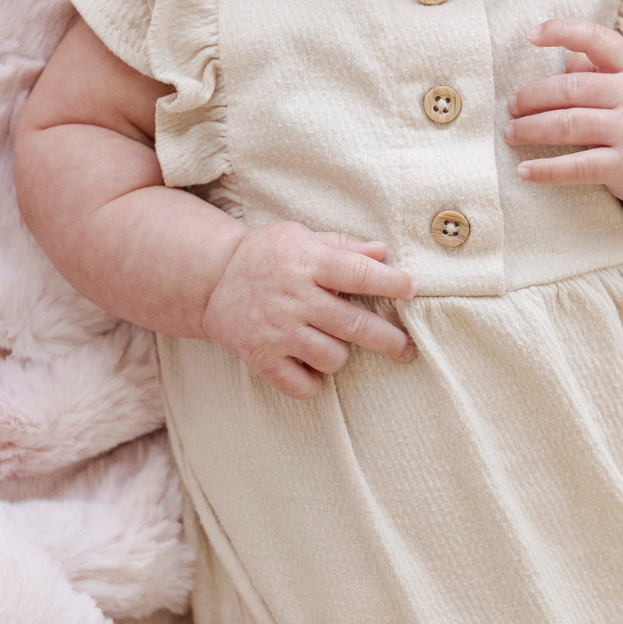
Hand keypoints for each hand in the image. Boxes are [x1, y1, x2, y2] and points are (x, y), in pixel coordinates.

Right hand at [201, 222, 414, 397]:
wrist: (211, 279)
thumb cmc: (267, 255)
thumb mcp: (300, 237)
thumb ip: (342, 245)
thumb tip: (382, 251)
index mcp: (306, 262)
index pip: (358, 274)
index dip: (390, 283)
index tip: (411, 289)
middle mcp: (292, 298)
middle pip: (354, 325)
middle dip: (390, 340)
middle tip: (407, 348)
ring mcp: (276, 331)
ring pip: (333, 358)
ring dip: (343, 355)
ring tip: (335, 344)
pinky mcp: (261, 358)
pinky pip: (303, 385)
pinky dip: (315, 382)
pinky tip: (313, 367)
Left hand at [504, 19, 622, 207]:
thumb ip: (599, 69)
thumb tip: (560, 61)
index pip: (598, 40)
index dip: (563, 32)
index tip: (531, 34)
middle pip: (572, 88)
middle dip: (533, 96)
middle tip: (510, 106)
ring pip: (569, 125)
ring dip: (532, 129)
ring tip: (511, 133)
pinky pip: (577, 167)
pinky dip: (546, 169)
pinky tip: (524, 171)